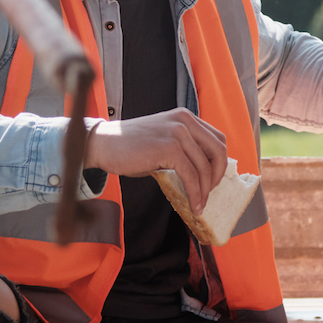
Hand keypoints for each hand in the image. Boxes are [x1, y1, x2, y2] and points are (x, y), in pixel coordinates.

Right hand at [84, 108, 227, 213]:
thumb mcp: (163, 141)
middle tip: (210, 193)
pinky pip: (191, 175)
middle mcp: (185, 120)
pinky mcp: (169, 148)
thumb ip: (183, 150)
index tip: (213, 179)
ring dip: (205, 191)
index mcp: (185, 117)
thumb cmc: (129, 147)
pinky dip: (195, 193)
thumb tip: (203, 174)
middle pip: (219, 150)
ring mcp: (178, 132)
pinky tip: (192, 205)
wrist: (102, 144)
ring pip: (204, 167)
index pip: (217, 138)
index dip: (220, 162)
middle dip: (218, 176)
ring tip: (199, 205)